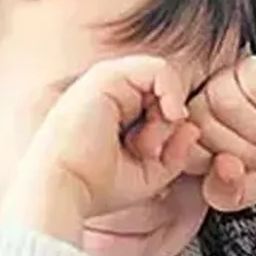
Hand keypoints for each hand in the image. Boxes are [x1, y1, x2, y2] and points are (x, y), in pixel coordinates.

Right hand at [1, 56, 198, 242]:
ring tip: (150, 141)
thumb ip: (177, 150)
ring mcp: (107, 84)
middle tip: (150, 151)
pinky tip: (170, 114)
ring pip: (163, 81)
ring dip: (168, 112)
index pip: (162, 106)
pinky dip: (173, 90)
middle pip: (165, 94)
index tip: (158, 156)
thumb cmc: (98, 186)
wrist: (63, 187)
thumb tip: (192, 127)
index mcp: (117, 114)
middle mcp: (111, 96)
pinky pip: (158, 69)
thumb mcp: (152, 172)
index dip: (171, 130)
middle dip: (169, 124)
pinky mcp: (106, 78)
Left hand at [188, 56, 255, 211]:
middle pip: (201, 122)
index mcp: (183, 135)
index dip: (212, 164)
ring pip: (223, 102)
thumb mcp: (242, 193)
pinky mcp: (251, 68)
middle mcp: (197, 103)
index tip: (236, 171)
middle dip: (240, 150)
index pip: (180, 146)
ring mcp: (222, 81)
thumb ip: (224, 191)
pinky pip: (253, 88)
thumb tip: (225, 166)